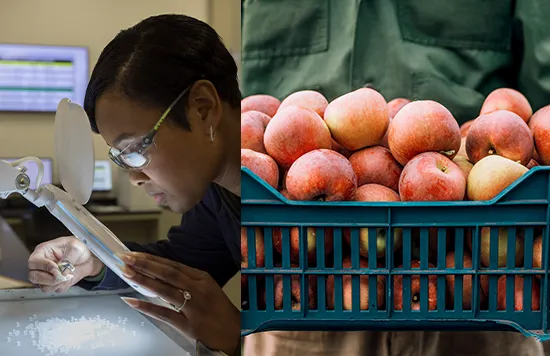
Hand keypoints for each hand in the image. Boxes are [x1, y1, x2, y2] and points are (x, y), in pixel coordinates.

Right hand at [28, 236, 104, 292]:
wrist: (89, 258)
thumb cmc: (79, 249)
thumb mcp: (75, 248)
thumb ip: (67, 259)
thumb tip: (61, 270)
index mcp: (42, 252)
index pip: (34, 262)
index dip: (45, 267)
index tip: (58, 268)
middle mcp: (42, 264)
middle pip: (34, 277)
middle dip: (50, 278)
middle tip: (63, 274)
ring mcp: (46, 275)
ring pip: (43, 286)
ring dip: (58, 283)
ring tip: (68, 274)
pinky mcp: (53, 283)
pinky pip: (54, 290)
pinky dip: (63, 286)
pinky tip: (69, 277)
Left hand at [117, 252, 239, 355]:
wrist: (235, 332)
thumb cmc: (220, 311)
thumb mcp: (207, 289)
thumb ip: (187, 281)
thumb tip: (162, 274)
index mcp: (202, 278)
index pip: (172, 265)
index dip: (152, 259)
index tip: (135, 254)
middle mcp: (198, 290)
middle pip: (167, 273)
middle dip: (145, 264)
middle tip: (126, 258)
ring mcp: (193, 307)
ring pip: (164, 290)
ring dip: (143, 280)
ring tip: (126, 273)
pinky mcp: (189, 325)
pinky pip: (165, 314)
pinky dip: (148, 307)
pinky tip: (133, 301)